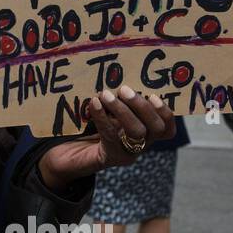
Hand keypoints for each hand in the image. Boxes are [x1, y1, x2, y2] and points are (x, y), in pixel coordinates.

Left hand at [41, 87, 176, 186]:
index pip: (167, 129)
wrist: (65, 155)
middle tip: (124, 89)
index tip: (154, 95)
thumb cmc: (87, 130)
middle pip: (156, 128)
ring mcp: (126, 153)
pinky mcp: (108, 157)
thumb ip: (118, 101)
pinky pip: (110, 134)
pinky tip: (95, 103)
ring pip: (137, 132)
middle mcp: (141, 145)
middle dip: (142, 106)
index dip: (166, 113)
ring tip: (106, 94)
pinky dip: (103, 116)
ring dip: (123, 110)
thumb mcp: (107, 114)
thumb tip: (118, 76)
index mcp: (145, 134)